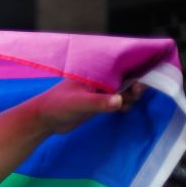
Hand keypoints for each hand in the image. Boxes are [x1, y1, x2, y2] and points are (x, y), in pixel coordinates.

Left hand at [27, 79, 144, 134]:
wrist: (45, 120)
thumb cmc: (58, 105)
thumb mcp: (79, 103)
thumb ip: (99, 102)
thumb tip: (120, 100)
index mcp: (97, 71)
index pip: (122, 65)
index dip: (136, 70)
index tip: (140, 82)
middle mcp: (101, 79)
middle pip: (128, 78)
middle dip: (135, 86)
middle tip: (132, 95)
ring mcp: (101, 91)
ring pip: (126, 91)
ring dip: (130, 97)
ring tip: (123, 105)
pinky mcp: (100, 103)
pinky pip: (119, 101)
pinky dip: (124, 105)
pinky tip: (120, 110)